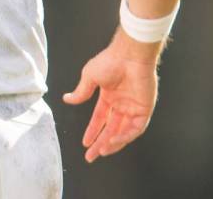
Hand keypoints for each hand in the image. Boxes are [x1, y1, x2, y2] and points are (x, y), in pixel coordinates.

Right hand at [62, 30, 159, 162]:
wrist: (129, 55)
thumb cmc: (110, 61)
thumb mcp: (89, 77)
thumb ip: (81, 92)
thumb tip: (67, 99)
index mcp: (109, 96)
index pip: (100, 118)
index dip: (93, 131)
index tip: (85, 143)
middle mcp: (122, 104)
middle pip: (110, 129)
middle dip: (100, 143)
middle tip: (91, 156)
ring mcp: (133, 107)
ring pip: (123, 132)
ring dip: (112, 143)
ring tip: (101, 152)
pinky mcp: (144, 109)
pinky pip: (135, 129)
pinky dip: (125, 137)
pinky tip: (113, 141)